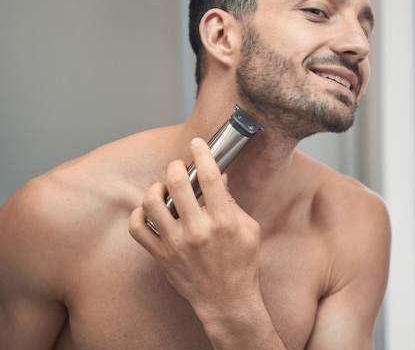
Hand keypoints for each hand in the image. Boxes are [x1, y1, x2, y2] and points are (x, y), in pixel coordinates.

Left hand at [129, 137, 262, 322]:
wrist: (227, 299)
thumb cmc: (241, 263)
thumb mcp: (249, 228)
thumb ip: (232, 202)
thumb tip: (218, 176)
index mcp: (223, 221)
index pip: (210, 177)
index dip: (201, 154)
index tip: (197, 144)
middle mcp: (198, 230)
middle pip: (177, 183)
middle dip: (176, 167)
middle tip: (178, 168)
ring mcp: (176, 244)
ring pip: (152, 202)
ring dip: (156, 188)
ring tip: (163, 189)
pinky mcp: (161, 256)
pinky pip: (137, 228)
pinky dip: (139, 213)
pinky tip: (150, 210)